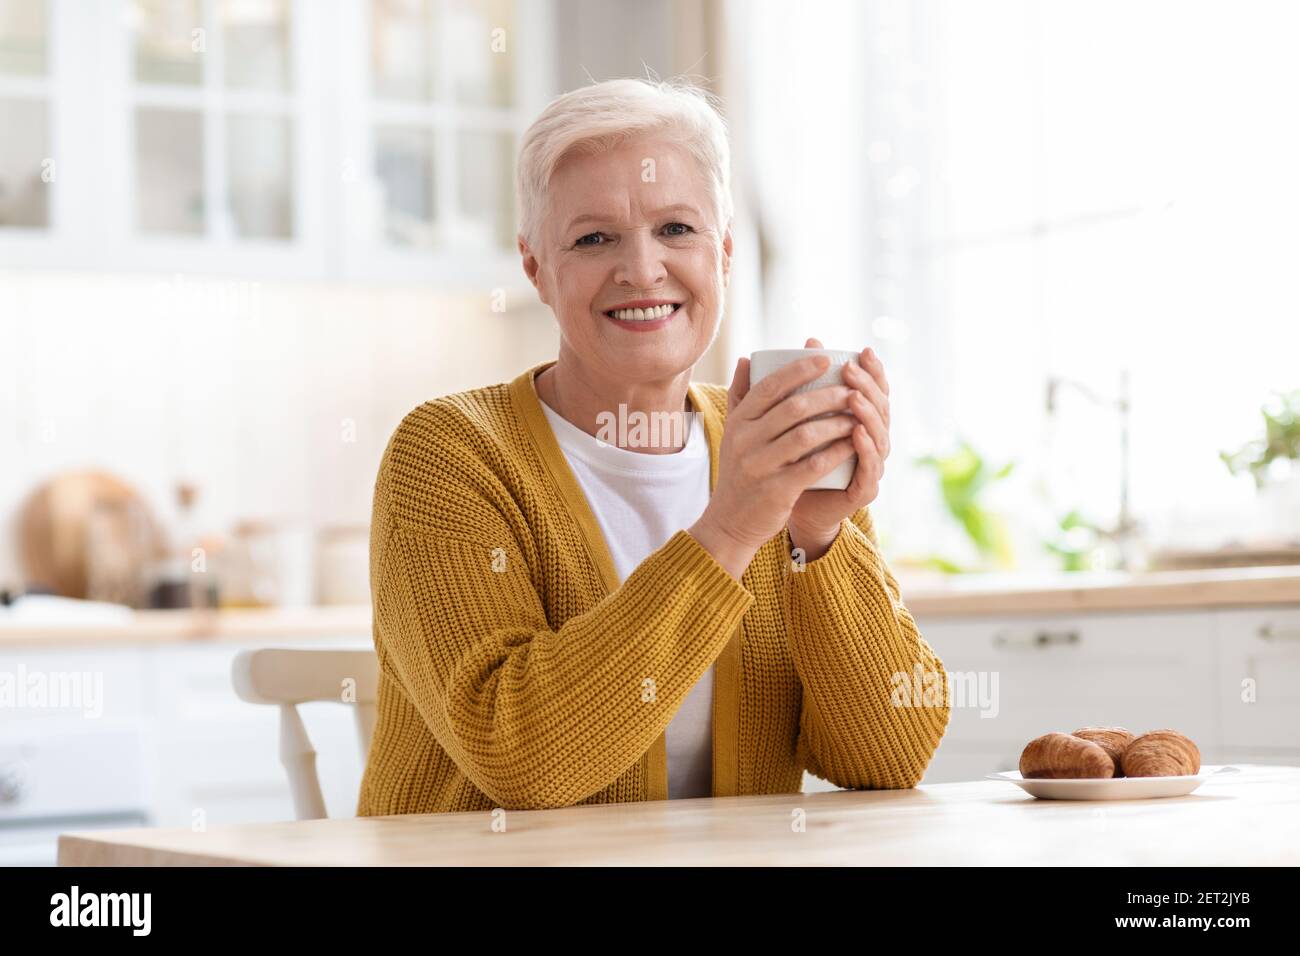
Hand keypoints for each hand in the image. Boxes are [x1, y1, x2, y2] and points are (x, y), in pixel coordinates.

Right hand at [689, 351, 859, 578]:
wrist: (730, 521)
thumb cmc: (739, 472)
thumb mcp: (732, 433)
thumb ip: (740, 396)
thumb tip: (746, 358)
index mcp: (738, 422)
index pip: (769, 386)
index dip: (799, 369)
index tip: (825, 358)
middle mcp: (745, 441)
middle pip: (793, 408)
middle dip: (828, 395)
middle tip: (851, 389)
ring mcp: (760, 466)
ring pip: (806, 435)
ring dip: (837, 422)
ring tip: (857, 416)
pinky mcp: (777, 490)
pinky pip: (813, 465)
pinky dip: (836, 452)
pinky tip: (853, 444)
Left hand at [786, 337, 890, 560]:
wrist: (781, 510)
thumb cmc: (783, 462)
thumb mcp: (775, 425)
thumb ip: (767, 394)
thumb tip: (748, 358)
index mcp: (855, 421)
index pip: (873, 390)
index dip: (873, 370)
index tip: (862, 351)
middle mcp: (869, 441)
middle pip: (881, 407)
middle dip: (868, 386)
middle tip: (850, 369)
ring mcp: (870, 466)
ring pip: (879, 434)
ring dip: (867, 413)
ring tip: (852, 397)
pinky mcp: (864, 490)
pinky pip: (869, 467)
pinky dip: (865, 449)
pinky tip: (856, 433)